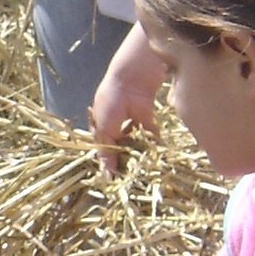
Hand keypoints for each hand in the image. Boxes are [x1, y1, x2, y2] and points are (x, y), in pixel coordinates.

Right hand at [88, 26, 169, 171]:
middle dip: (125, 157)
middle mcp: (115, 121)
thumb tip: (107, 171)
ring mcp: (131, 118)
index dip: (108, 160)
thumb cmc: (111, 101)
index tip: (114, 177)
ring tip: (142, 166)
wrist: (132, 78)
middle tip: (130, 174)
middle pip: (120, 144)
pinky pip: (149, 132)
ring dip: (139, 151)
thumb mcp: (103, 129)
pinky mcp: (147, 115)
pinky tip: (154, 153)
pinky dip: (152, 141)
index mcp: (100, 123)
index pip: (103, 146)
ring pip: (135, 139)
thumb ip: (107, 151)